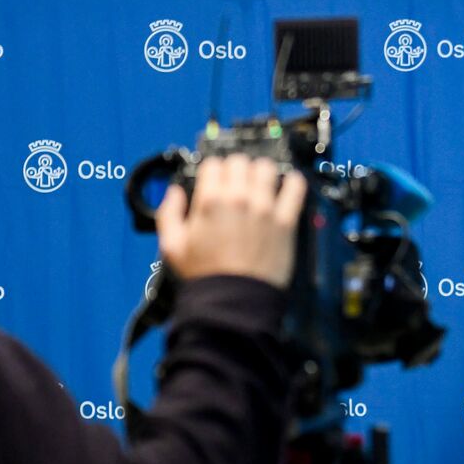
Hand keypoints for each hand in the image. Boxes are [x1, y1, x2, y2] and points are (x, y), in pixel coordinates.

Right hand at [156, 155, 306, 288]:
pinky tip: (289, 184)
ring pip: (266, 168)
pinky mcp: (285, 221)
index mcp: (209, 201)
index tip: (216, 180)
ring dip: (262, 172)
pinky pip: (295, 188)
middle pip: (239, 162)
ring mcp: (264, 208)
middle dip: (236, 169)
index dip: (213, 171)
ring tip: (261, 183)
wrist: (234, 301)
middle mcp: (238, 199)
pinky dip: (293, 182)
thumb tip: (174, 193)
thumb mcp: (172, 247)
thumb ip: (169, 214)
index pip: (213, 164)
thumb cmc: (204, 277)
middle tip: (238, 183)